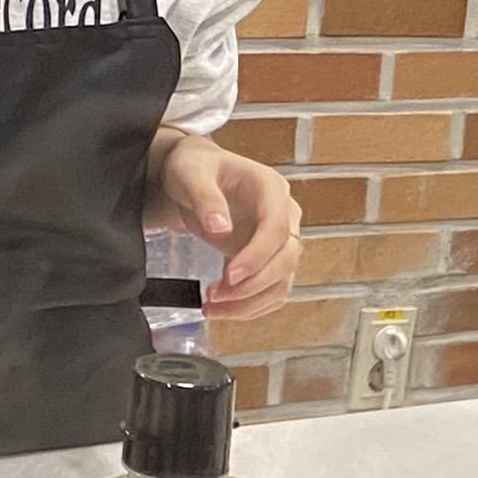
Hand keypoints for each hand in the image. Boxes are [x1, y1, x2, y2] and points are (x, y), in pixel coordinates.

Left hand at [155, 129, 301, 317]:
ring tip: (213, 308)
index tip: (228, 276)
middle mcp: (285, 214)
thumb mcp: (191, 174)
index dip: (256, 256)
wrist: (196, 176)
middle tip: (215, 296)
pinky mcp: (269, 258)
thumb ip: (206, 198)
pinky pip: (271, 289)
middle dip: (252, 285)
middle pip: (286, 259)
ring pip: (282, 281)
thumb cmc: (195, 168)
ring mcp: (280, 239)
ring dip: (250, 301)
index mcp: (271, 189)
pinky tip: (222, 309)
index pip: (277, 229)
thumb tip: (220, 228)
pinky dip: (250, 305)